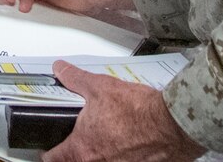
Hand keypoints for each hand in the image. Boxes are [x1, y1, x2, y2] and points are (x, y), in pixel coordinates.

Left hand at [45, 63, 201, 161]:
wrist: (173, 123)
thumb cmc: (139, 110)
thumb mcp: (99, 87)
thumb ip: (75, 79)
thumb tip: (61, 69)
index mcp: (84, 148)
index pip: (54, 158)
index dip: (49, 153)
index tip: (49, 150)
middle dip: (75, 156)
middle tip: (78, 144)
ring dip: (101, 156)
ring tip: (107, 141)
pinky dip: (123, 157)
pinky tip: (128, 146)